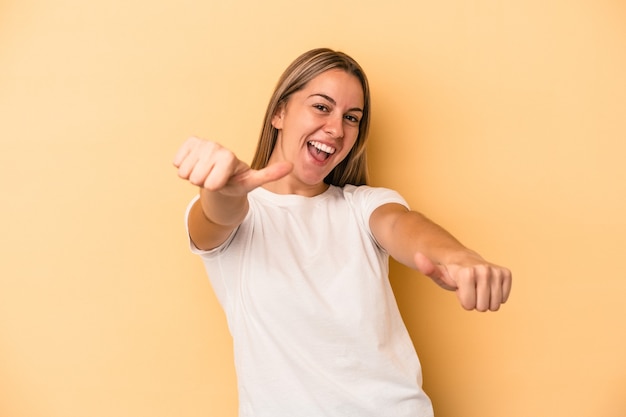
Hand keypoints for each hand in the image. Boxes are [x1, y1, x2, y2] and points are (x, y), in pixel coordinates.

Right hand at [173, 137, 291, 195]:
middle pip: (196, 177)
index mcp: (229, 156)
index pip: (210, 181)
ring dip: (193, 176)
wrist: (222, 176)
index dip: (213, 186)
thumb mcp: (252, 181)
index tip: (222, 183)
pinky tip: (196, 165)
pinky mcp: (190, 142)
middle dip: (203, 183)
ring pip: (185, 171)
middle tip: (214, 179)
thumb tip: (291, 166)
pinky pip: (177, 161)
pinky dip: (183, 168)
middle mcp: (215, 146)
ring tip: (207, 173)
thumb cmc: (237, 181)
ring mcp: (202, 143)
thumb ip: (269, 174)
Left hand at [414, 252, 511, 311]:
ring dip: (485, 300)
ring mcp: (497, 271)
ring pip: (495, 305)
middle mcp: (485, 270)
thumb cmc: (450, 271)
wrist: (465, 260)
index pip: (469, 304)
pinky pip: (504, 299)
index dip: (463, 300)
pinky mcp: (506, 274)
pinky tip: (487, 286)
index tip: (459, 289)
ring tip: (477, 287)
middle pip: (482, 307)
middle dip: (474, 301)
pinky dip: (495, 296)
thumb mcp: (438, 274)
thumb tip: (417, 256)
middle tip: (469, 288)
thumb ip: (428, 269)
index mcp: (468, 272)